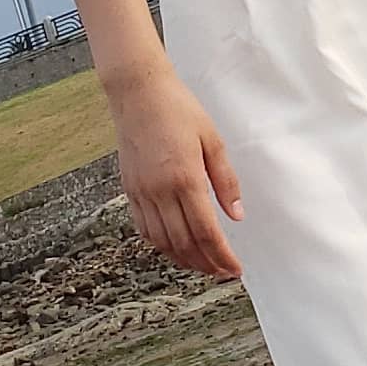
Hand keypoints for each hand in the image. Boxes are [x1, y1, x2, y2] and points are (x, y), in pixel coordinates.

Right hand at [110, 65, 244, 279]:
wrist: (138, 92)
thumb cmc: (179, 110)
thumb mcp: (213, 141)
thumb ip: (226, 181)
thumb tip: (237, 215)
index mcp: (185, 178)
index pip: (207, 232)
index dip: (222, 256)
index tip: (235, 269)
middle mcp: (160, 191)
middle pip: (184, 244)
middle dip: (206, 264)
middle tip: (223, 272)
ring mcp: (141, 192)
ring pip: (162, 242)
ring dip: (184, 260)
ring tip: (202, 265)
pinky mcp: (129, 190)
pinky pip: (144, 229)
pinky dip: (161, 245)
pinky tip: (175, 248)